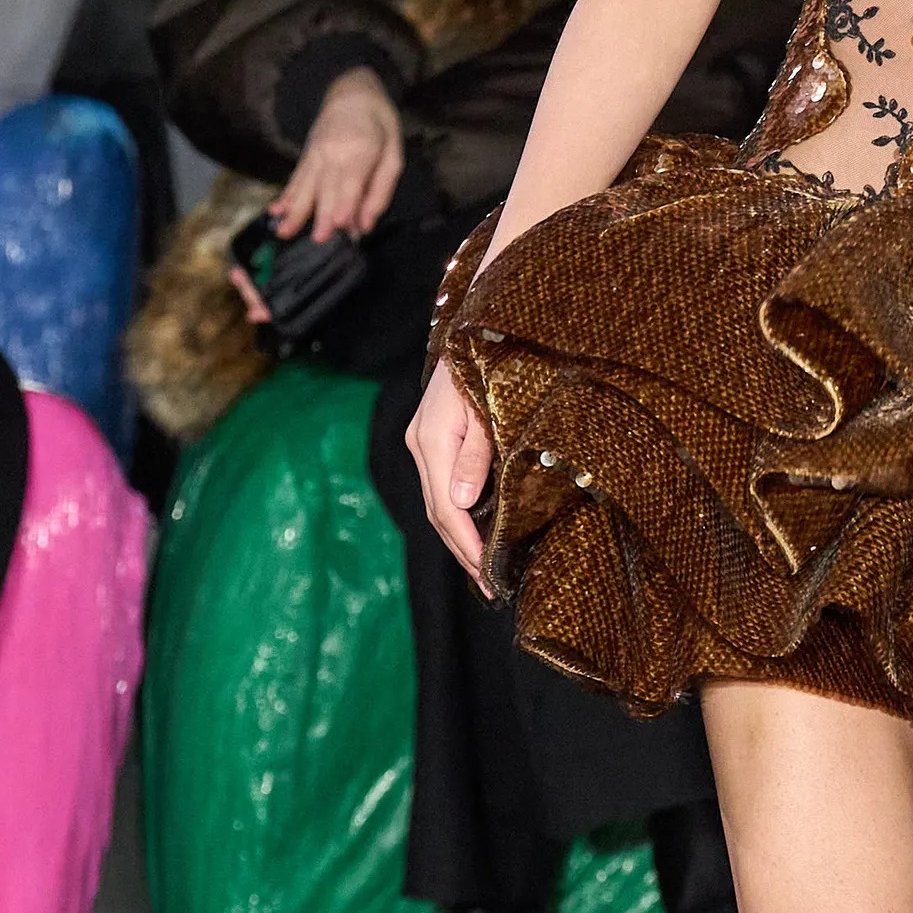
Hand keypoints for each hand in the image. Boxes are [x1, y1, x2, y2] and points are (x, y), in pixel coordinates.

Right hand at [274, 65, 402, 240]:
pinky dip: (286, 195)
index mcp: (360, 151)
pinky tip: (275, 210)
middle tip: (317, 240)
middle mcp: (333, 153)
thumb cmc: (380, 126)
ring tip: (284, 232)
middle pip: (327, 188)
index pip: (351, 182)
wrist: (352, 92)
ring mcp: (316, 154)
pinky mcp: (306, 157)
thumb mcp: (393, 154)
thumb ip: (380, 190)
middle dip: (321, 215)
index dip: (345, 203)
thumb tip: (366, 224)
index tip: (340, 225)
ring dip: (295, 210)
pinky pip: (295, 179)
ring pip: (305, 186)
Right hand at [407, 357, 493, 585]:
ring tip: (485, 570)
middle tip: (492, 586)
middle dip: (463, 552)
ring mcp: (422, 442)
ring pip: (436, 502)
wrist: (474, 326)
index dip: (467, 545)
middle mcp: (420, 444)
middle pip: (437, 512)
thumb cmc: (490, 361)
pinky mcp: (432, 439)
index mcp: (433, 440)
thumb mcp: (489, 407)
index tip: (490, 576)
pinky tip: (476, 532)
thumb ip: (477, 455)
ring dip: (459, 538)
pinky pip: (440, 487)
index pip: (446, 508)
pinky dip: (458, 515)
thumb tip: (462, 503)